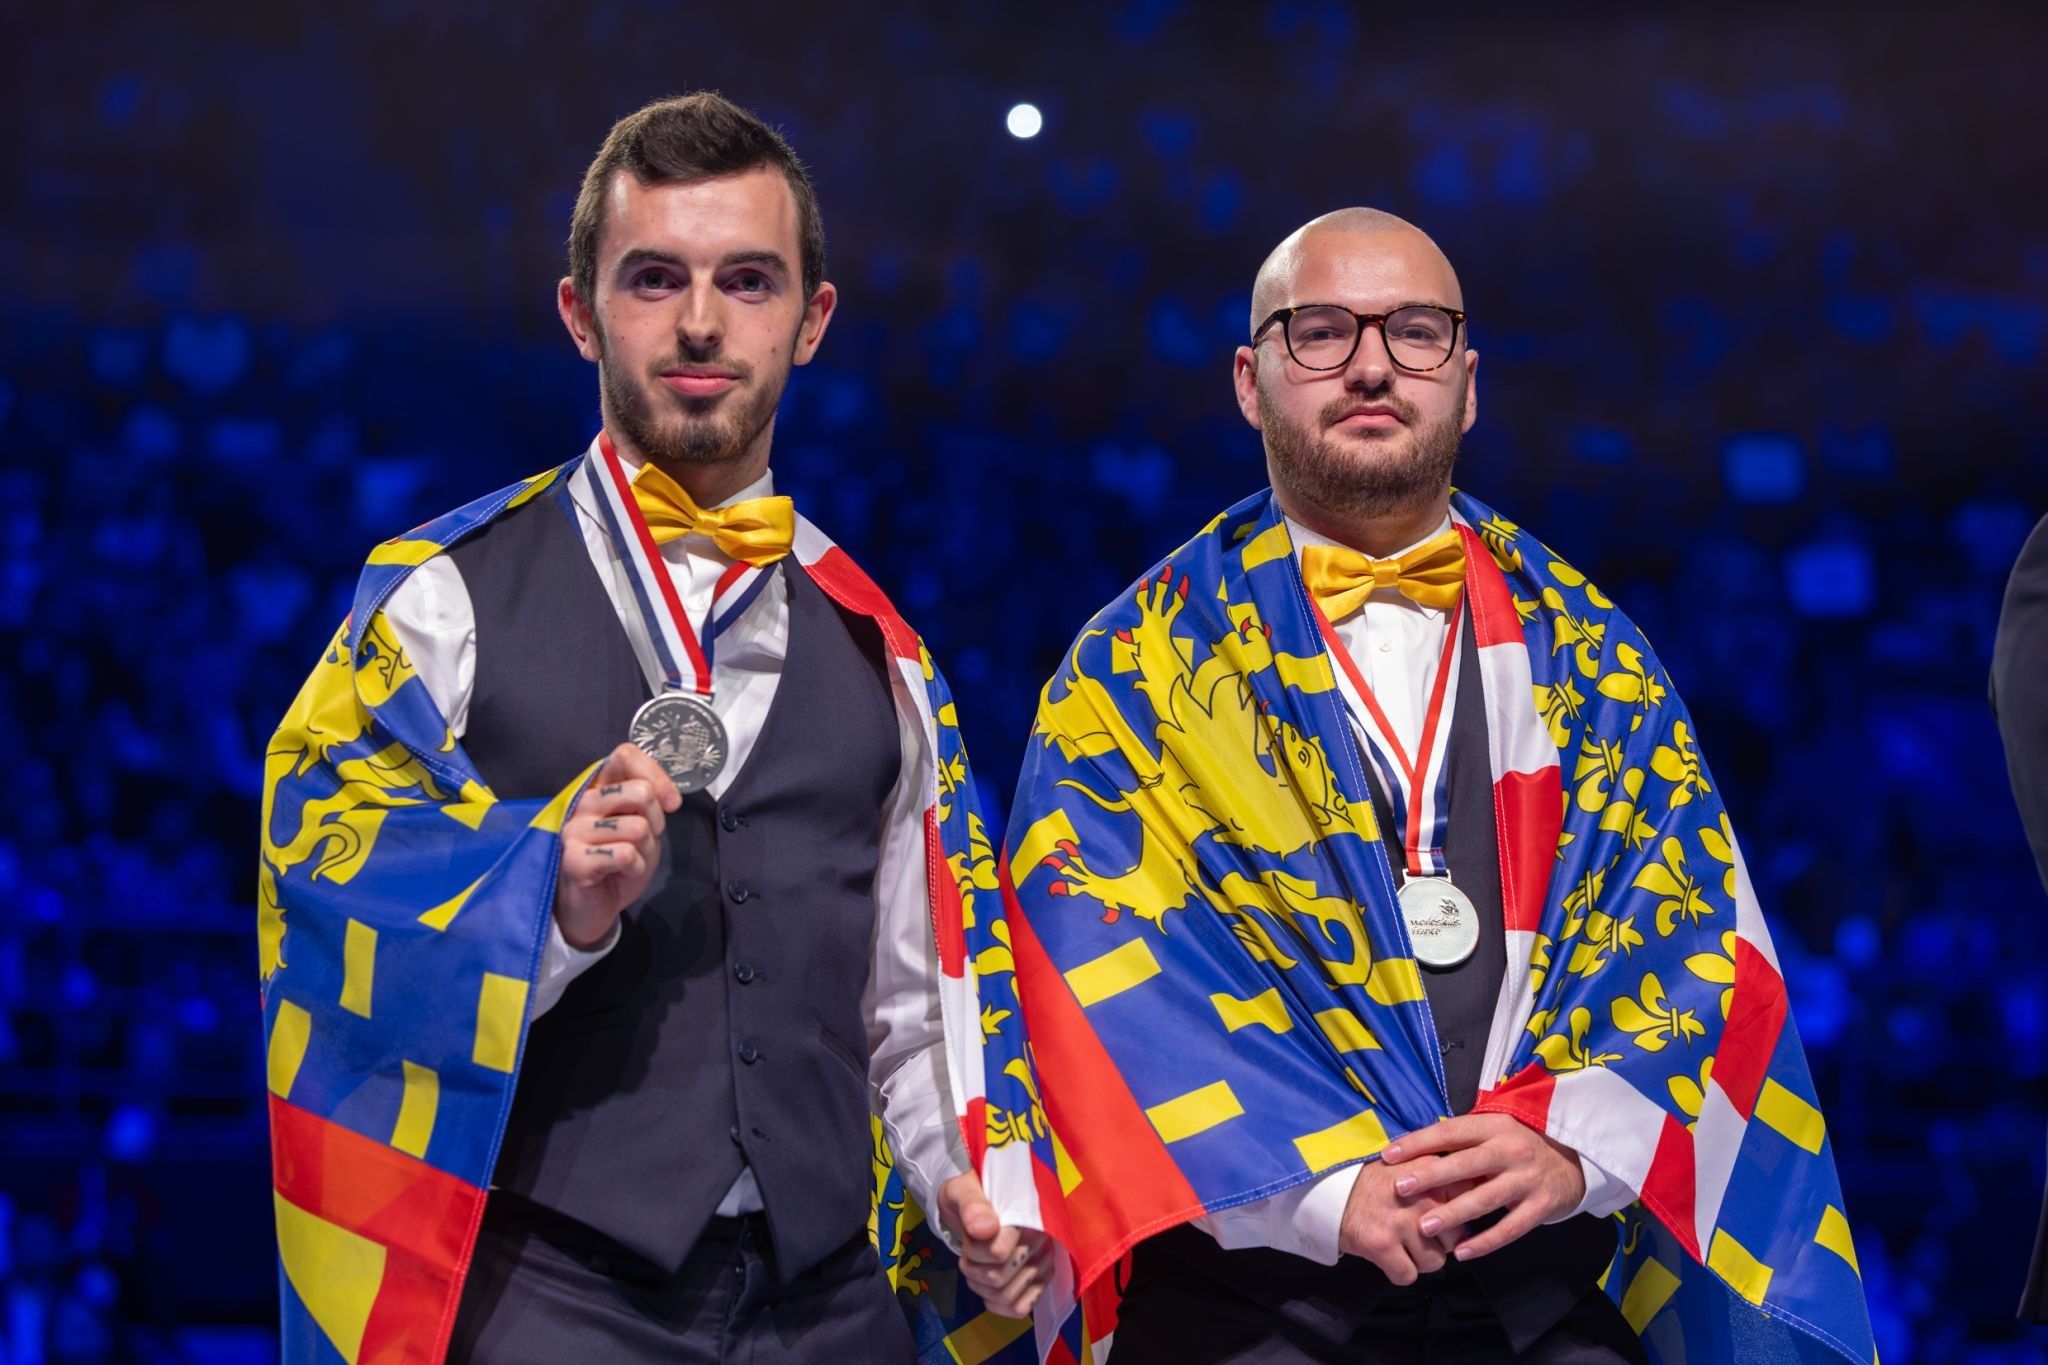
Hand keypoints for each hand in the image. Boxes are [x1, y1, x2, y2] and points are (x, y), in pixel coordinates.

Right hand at [554, 744, 680, 947]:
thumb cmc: (615, 865)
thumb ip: (649, 806)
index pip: (624, 756)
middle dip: (656, 820)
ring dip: (645, 851)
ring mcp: (573, 830)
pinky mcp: (573, 859)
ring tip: (626, 861)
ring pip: (637, 826)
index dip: (656, 773)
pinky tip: (617, 874)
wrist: (589, 908)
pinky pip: (625, 854)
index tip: (671, 802)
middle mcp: (582, 803)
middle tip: (643, 840)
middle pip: (640, 791)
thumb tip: (669, 796)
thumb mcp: (642, 829)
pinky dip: (634, 868)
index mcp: (599, 789)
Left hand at [936, 1170, 1052, 1318]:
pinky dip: (996, 1303)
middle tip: (968, 1251)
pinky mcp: (1041, 1280)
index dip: (974, 1250)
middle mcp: (1043, 1239)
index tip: (970, 1234)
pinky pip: (1019, 1308)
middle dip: (973, 1268)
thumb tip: (983, 1229)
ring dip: (980, 1285)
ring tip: (975, 1265)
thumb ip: (971, 1205)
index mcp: (1028, 1213)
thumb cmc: (968, 1196)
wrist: (973, 1206)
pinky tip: (987, 1287)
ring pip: (1006, 1295)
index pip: (998, 1251)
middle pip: (999, 1277)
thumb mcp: (961, 1191)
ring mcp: (1044, 1262)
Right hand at [1336, 1158, 1474, 1284]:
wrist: (1326, 1190)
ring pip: (1434, 1262)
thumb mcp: (1409, 1164)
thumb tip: (1478, 1185)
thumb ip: (1440, 1173)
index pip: (1469, 1201)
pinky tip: (1388, 1255)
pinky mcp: (1382, 1245)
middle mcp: (1420, 1196)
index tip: (1447, 1218)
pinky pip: (1408, 1275)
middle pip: (1455, 1238)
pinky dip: (1399, 1271)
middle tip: (1417, 1233)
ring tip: (1401, 1244)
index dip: (1458, 1216)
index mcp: (1430, 1171)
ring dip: (1419, 1259)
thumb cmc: (1372, 1181)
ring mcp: (1401, 1222)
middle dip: (1439, 1242)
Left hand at [1379, 1113, 1586, 1262]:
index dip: (1419, 1142)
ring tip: (1425, 1226)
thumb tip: (1412, 1146)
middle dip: (1430, 1177)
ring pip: (1485, 1199)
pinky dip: (1485, 1241)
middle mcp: (1512, 1150)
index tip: (1389, 1155)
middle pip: (1465, 1164)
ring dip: (1453, 1214)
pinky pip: (1510, 1228)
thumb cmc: (1520, 1146)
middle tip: (1399, 1189)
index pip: (1451, 1132)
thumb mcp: (1495, 1132)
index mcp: (1495, 1127)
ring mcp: (1528, 1178)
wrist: (1574, 1163)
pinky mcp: (1542, 1206)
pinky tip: (1462, 1252)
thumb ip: (1462, 1140)